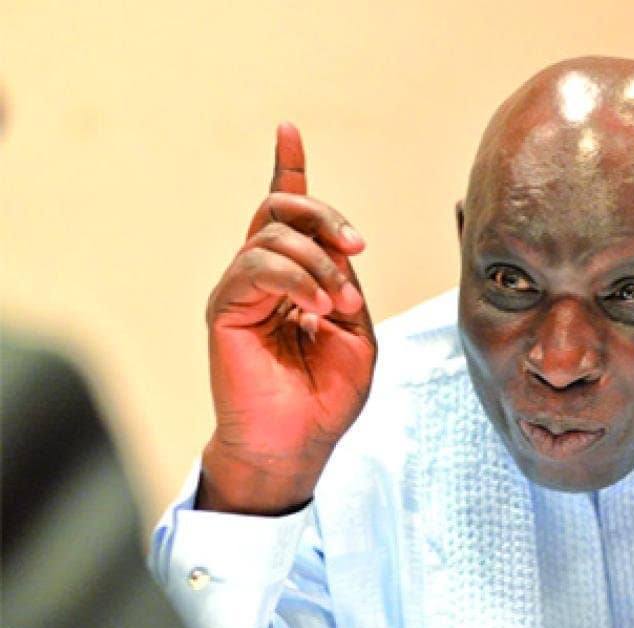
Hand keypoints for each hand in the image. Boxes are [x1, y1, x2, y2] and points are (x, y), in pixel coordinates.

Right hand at [198, 123, 375, 513]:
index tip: (288, 130)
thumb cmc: (327, 396)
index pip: (285, 213)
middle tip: (356, 248)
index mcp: (295, 279)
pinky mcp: (226, 309)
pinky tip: (317, 307)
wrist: (298, 442)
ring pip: (272, 237)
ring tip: (339, 306)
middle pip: (281, 210)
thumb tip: (340, 251)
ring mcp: (241, 291)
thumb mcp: (358, 334)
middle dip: (323, 215)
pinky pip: (256, 267)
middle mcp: (263, 278)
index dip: (288, 170)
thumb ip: (347, 284)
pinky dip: (296, 280)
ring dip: (319, 264)